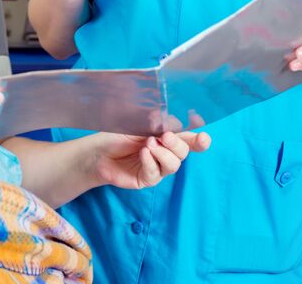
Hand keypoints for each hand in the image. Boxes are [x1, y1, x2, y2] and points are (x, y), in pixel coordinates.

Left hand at [87, 130, 211, 189]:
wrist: (98, 151)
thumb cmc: (118, 135)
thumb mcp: (137, 123)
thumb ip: (155, 122)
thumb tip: (172, 121)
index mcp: (167, 137)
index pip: (188, 137)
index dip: (198, 137)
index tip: (203, 134)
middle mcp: (166, 152)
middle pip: (185, 151)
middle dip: (178, 144)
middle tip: (164, 136)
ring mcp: (158, 167)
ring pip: (174, 165)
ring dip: (163, 154)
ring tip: (148, 145)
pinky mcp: (147, 179)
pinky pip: (156, 173)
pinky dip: (151, 162)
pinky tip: (143, 154)